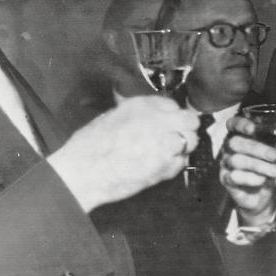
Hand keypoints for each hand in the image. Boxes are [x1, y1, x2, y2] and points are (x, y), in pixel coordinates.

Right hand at [50, 96, 198, 211]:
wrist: (85, 170)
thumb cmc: (92, 145)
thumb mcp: (114, 116)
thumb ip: (138, 115)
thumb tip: (153, 118)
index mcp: (143, 105)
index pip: (173, 105)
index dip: (171, 116)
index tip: (167, 124)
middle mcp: (159, 121)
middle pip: (190, 121)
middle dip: (185, 129)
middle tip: (175, 138)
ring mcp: (165, 143)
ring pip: (190, 142)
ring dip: (182, 147)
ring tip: (166, 153)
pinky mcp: (166, 166)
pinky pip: (181, 163)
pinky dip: (174, 165)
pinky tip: (158, 166)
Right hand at [221, 115, 275, 222]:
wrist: (263, 197)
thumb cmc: (269, 169)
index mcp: (241, 135)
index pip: (233, 124)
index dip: (240, 124)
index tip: (252, 128)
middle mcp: (230, 147)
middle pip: (236, 142)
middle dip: (257, 149)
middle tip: (275, 156)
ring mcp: (226, 163)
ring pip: (236, 160)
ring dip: (258, 165)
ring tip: (275, 171)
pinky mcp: (226, 179)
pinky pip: (233, 176)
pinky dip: (249, 178)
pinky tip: (261, 180)